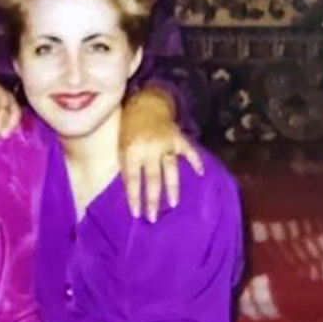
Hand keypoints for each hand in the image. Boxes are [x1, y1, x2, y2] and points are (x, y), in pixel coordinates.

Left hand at [119, 88, 202, 220]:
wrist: (145, 104)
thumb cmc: (129, 130)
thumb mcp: (121, 147)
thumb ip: (128, 166)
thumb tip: (133, 192)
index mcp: (132, 151)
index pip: (133, 179)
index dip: (135, 197)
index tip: (137, 214)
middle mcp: (149, 148)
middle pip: (152, 178)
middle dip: (152, 199)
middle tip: (153, 217)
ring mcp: (166, 143)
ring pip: (170, 169)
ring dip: (172, 187)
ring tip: (173, 204)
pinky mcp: (178, 138)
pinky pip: (189, 151)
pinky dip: (196, 161)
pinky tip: (201, 173)